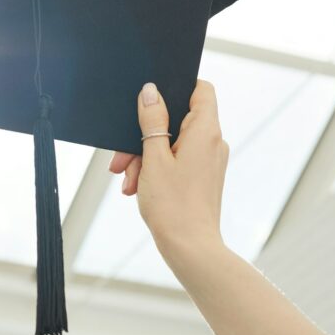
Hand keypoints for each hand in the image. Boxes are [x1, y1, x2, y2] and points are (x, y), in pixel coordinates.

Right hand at [108, 80, 229, 264]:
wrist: (189, 248)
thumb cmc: (172, 205)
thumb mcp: (153, 157)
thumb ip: (152, 120)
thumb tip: (150, 91)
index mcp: (205, 131)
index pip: (201, 89)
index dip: (176, 86)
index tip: (151, 99)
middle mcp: (212, 142)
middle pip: (177, 119)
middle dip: (145, 134)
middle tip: (123, 156)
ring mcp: (208, 160)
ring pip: (172, 142)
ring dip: (144, 155)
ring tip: (127, 179)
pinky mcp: (201, 175)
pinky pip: (175, 160)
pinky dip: (154, 168)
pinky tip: (135, 186)